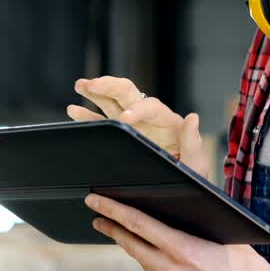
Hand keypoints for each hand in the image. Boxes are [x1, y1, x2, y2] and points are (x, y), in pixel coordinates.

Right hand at [67, 76, 212, 178]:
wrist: (182, 185)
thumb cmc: (190, 174)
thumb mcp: (196, 162)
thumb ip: (193, 141)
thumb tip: (193, 117)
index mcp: (167, 121)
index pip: (151, 107)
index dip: (137, 110)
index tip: (125, 118)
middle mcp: (149, 117)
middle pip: (128, 93)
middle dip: (110, 86)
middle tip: (93, 85)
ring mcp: (133, 123)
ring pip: (112, 101)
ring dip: (96, 91)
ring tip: (80, 85)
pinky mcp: (122, 133)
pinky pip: (103, 121)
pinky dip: (88, 115)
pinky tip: (73, 109)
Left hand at [85, 193, 269, 270]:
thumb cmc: (248, 265)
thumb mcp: (225, 232)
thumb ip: (197, 219)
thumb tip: (179, 199)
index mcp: (182, 250)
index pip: (138, 225)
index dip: (113, 211)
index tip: (95, 201)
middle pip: (131, 244)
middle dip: (111, 227)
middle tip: (96, 214)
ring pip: (142, 259)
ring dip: (131, 243)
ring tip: (119, 228)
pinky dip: (148, 258)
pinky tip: (148, 250)